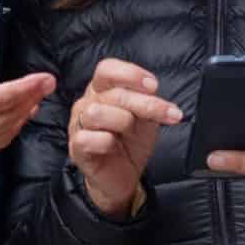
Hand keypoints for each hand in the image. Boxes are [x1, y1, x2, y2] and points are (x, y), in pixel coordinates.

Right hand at [0, 30, 55, 179]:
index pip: (1, 97)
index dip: (26, 88)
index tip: (45, 79)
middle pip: (8, 117)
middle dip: (30, 100)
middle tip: (46, 86)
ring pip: (3, 136)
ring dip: (20, 118)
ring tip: (33, 103)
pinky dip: (6, 135)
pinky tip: (10, 125)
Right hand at [68, 59, 181, 217]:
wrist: (124, 175)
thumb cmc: (131, 142)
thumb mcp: (146, 118)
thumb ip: (147, 102)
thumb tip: (153, 90)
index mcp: (102, 90)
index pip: (107, 69)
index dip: (130, 74)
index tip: (153, 86)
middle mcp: (87, 102)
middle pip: (113, 93)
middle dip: (146, 104)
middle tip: (168, 114)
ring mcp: (78, 124)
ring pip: (98, 113)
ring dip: (124, 122)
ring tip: (130, 134)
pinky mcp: (76, 146)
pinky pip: (91, 138)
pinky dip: (108, 142)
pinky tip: (115, 148)